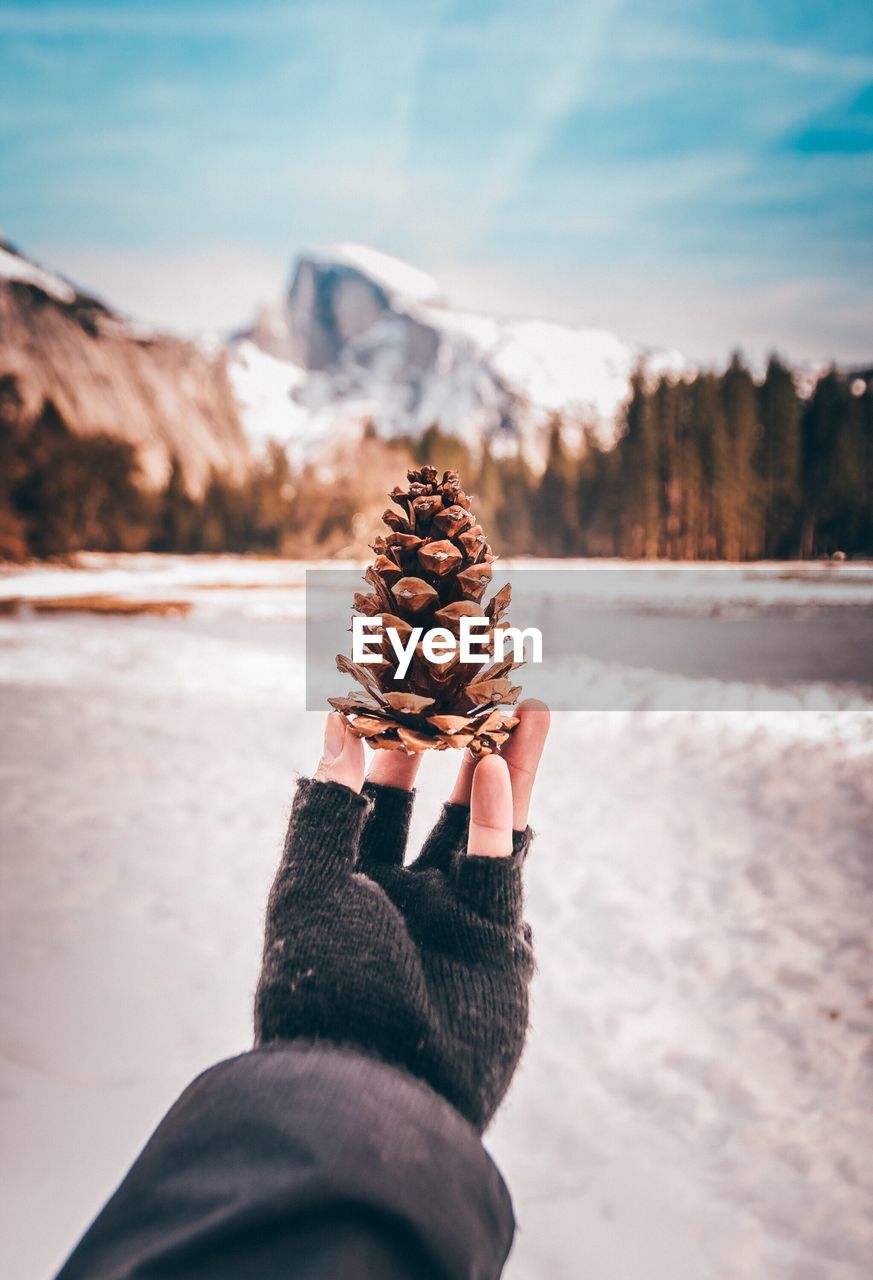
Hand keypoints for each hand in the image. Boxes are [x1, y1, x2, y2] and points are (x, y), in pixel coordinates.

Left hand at [254, 700, 548, 1129]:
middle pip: (430, 804)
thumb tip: (332, 728)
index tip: (402, 684)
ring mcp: (450, 919)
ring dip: (502, 768)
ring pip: (479, 826)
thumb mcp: (310, 891)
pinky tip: (499, 768)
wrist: (373, 1094)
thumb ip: (325, 810)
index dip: (383, 742)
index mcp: (344, 886)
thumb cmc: (325, 991)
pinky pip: (498, 869)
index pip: (367, 798)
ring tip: (530, 709)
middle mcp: (398, 897)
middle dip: (453, 747)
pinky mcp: (495, 944)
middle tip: (476, 687)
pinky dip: (498, 819)